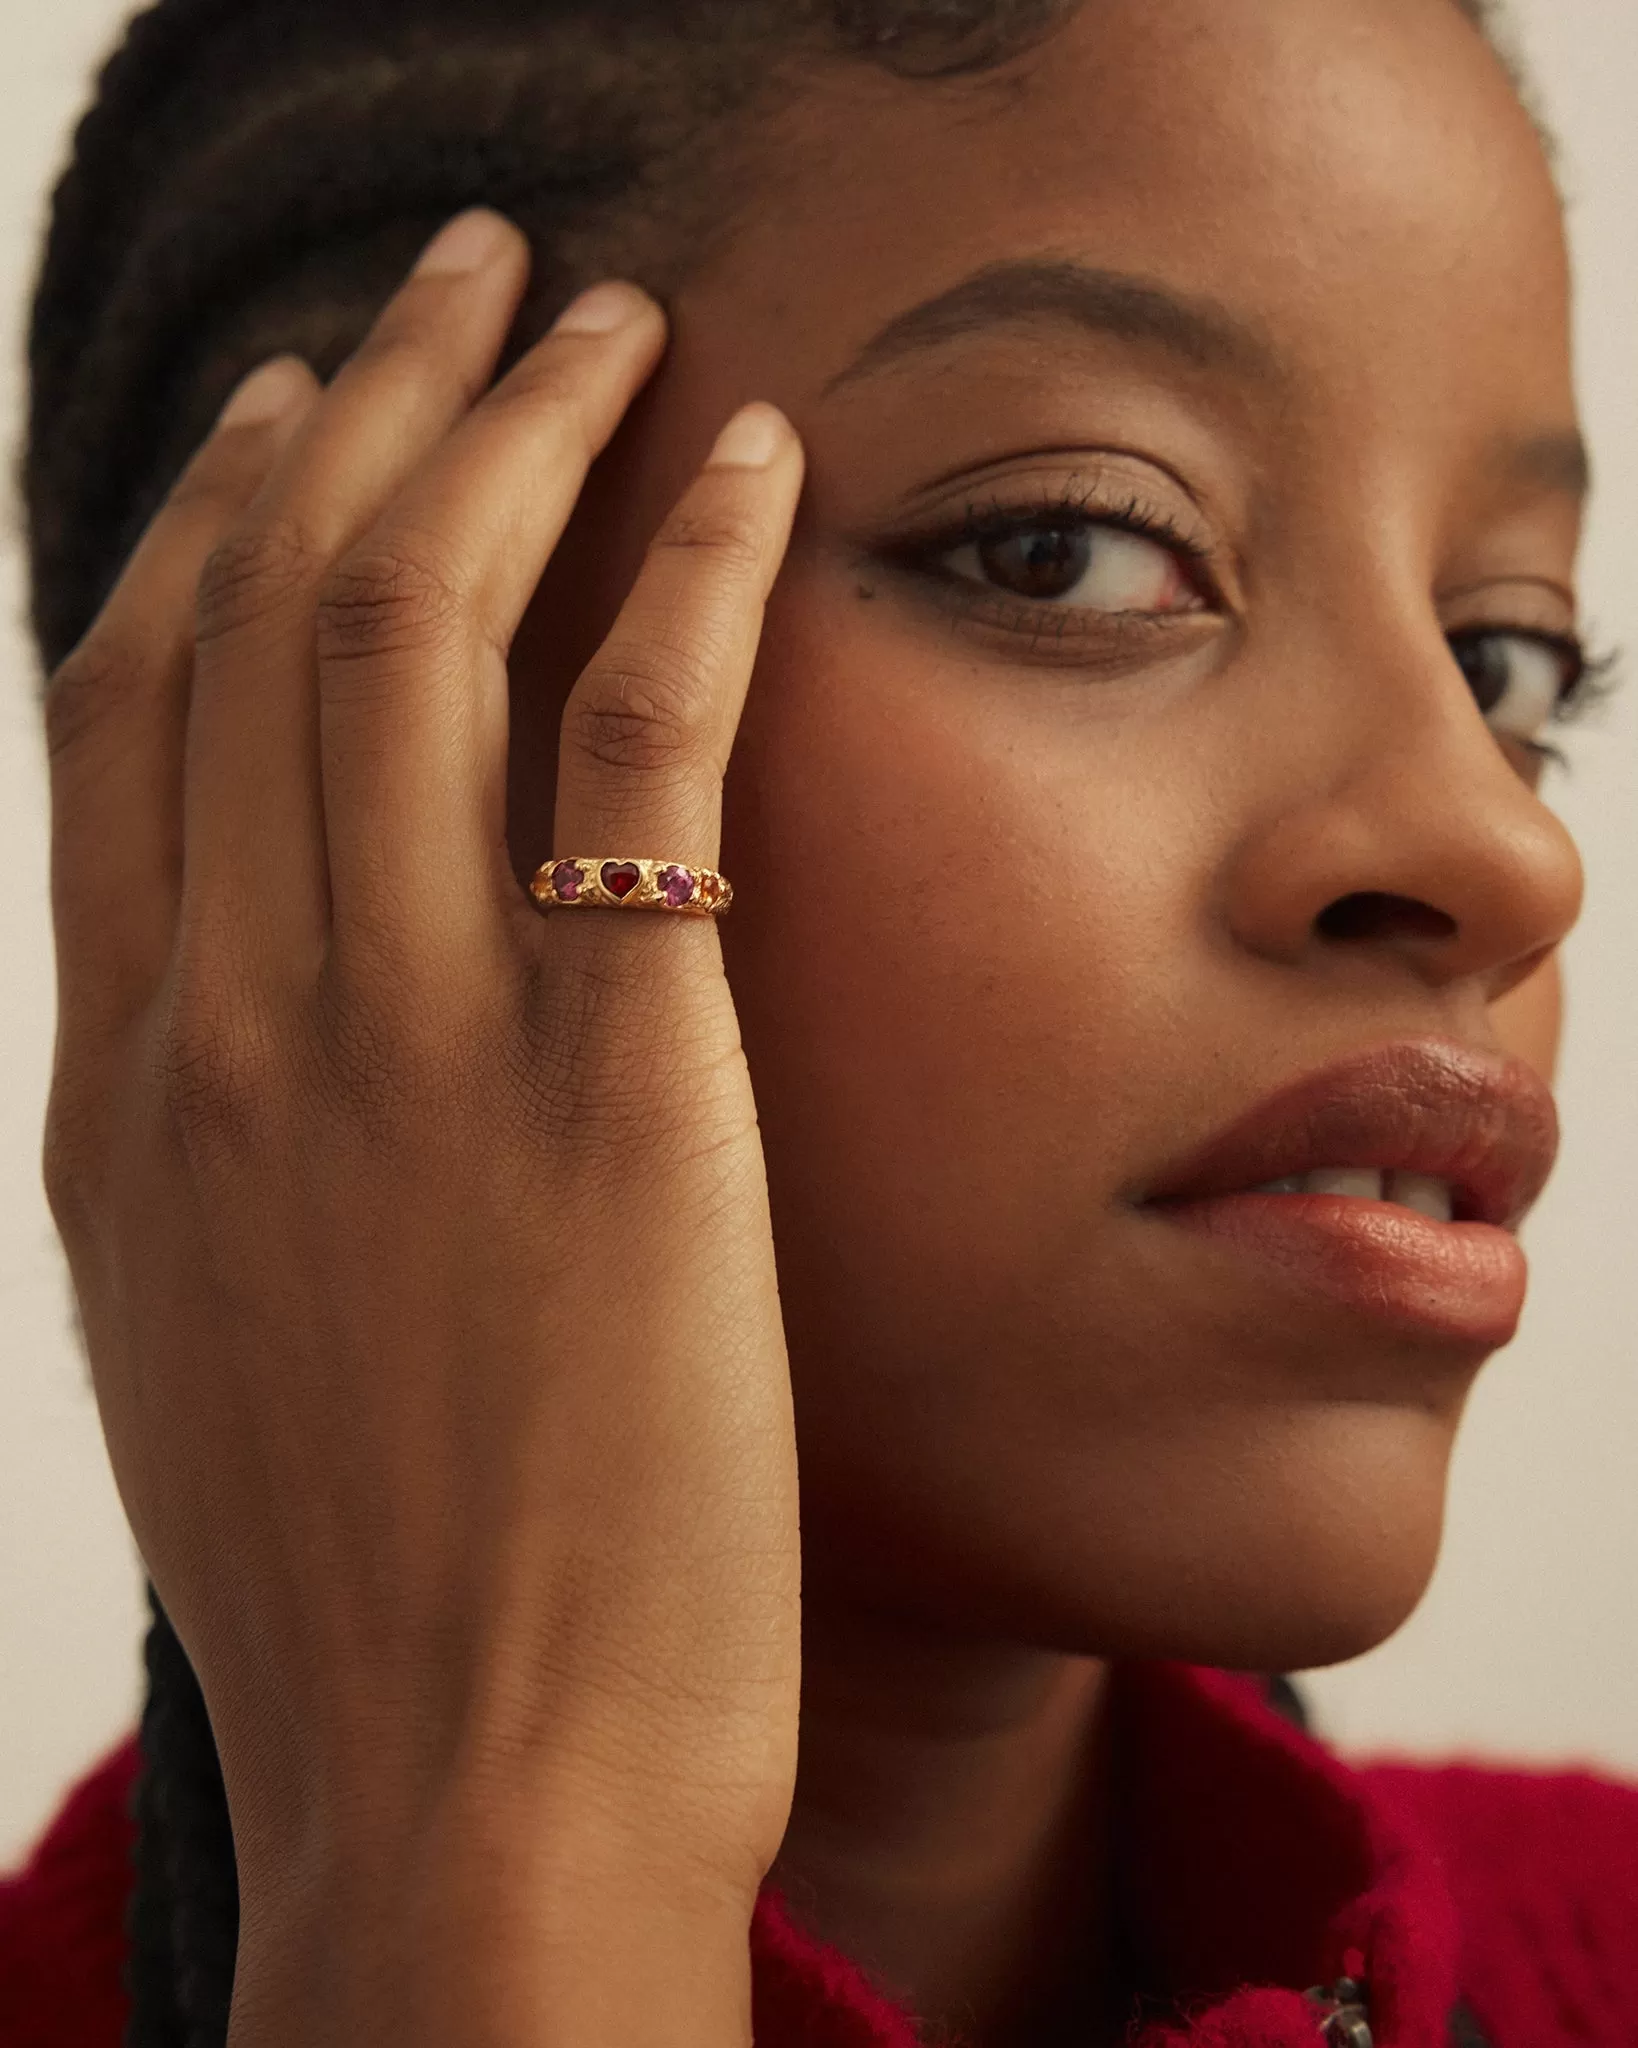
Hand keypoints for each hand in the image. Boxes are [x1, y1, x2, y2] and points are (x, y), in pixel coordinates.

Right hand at [41, 209, 803, 2046]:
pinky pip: (634, 747)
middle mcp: (236, 1022)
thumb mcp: (222, 1336)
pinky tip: (746, 460)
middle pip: (266, 614)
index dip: (211, 525)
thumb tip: (268, 988)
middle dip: (364, 408)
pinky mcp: (614, 1084)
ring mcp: (408, 1044)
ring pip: (421, 627)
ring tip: (596, 314)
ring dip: (511, 430)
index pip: (135, 709)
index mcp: (130, 1086)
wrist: (476, 1789)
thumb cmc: (374, 1594)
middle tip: (459, 289)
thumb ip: (226, 1141)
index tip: (298, 415)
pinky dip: (688, 574)